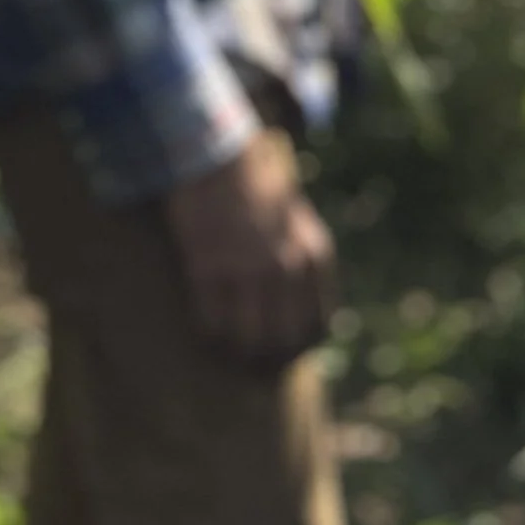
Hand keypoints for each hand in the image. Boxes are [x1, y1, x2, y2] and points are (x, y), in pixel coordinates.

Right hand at [163, 131, 337, 369]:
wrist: (217, 153)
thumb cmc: (256, 185)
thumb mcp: (296, 220)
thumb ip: (302, 262)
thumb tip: (301, 310)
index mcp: (314, 255)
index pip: (317, 326)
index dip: (301, 350)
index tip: (287, 358)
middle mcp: (287, 268)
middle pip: (284, 341)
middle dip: (269, 364)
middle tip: (254, 371)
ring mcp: (248, 271)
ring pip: (248, 341)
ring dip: (238, 359)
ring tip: (229, 361)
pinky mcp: (210, 269)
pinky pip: (213, 323)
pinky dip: (211, 339)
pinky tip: (207, 339)